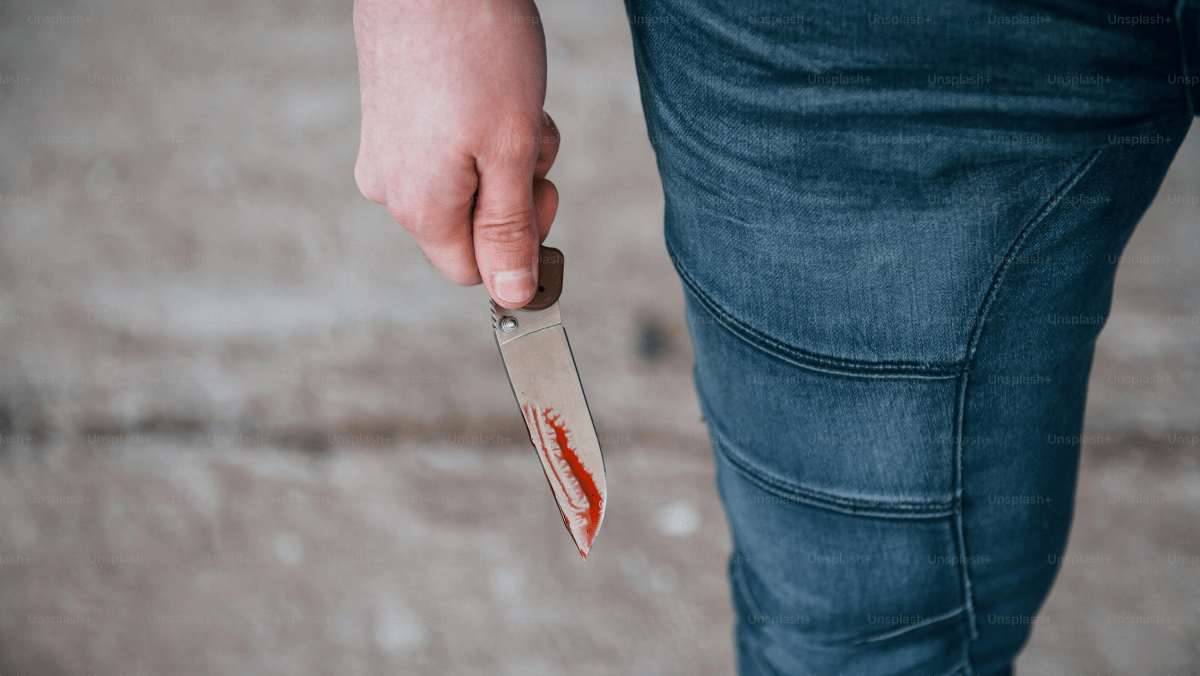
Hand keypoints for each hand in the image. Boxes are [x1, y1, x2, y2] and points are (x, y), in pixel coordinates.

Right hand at [353, 0, 560, 307]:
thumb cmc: (474, 48)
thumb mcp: (511, 150)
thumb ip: (511, 230)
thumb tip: (514, 295)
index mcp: (420, 207)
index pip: (474, 271)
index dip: (519, 247)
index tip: (544, 194)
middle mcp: (391, 188)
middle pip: (472, 226)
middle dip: (515, 191)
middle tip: (530, 140)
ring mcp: (386, 150)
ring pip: (466, 183)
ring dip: (504, 155)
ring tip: (510, 102)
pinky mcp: (390, 118)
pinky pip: (447, 150)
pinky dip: (481, 129)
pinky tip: (489, 87)